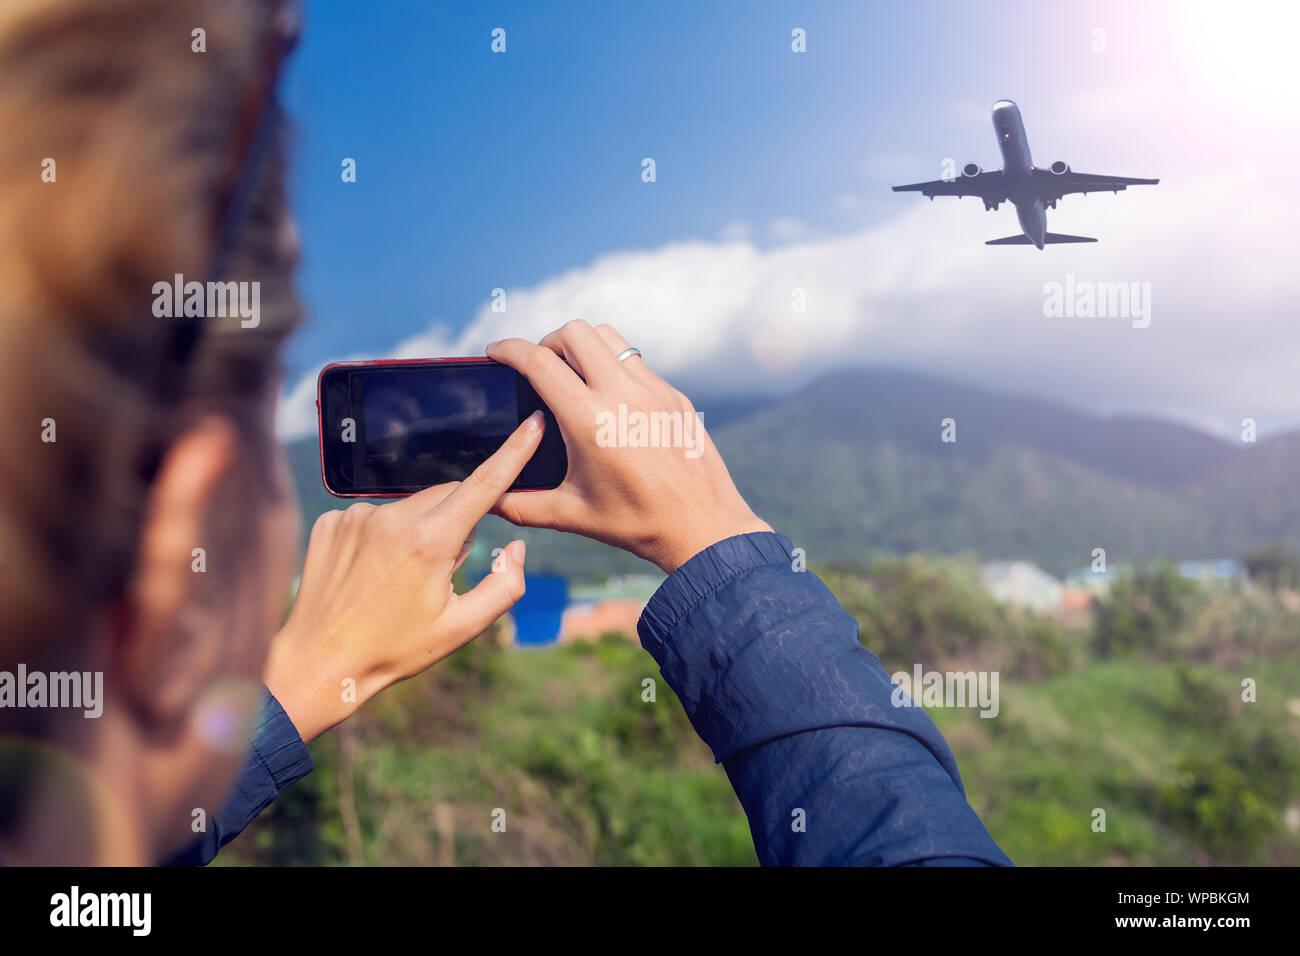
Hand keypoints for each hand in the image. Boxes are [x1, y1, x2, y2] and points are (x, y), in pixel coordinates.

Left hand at [264, 412, 543, 742]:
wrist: (319, 663)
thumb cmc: (395, 650)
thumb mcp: (463, 628)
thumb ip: (505, 585)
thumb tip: (516, 547)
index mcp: (429, 543)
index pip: (483, 485)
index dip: (514, 453)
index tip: (532, 424)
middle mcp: (391, 518)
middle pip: (447, 495)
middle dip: (457, 521)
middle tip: (441, 573)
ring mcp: (356, 516)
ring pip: (410, 507)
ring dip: (418, 530)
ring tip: (397, 580)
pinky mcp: (332, 521)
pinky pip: (375, 515)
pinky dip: (384, 535)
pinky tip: (370, 574)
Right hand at [486, 320, 770, 572]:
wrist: (703, 528)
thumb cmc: (636, 524)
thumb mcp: (571, 515)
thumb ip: (520, 505)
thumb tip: (487, 500)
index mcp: (590, 421)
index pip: (540, 362)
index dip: (509, 350)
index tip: (495, 352)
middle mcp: (623, 395)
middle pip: (574, 332)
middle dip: (547, 341)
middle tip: (539, 367)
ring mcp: (654, 390)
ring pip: (609, 337)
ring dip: (583, 346)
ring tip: (573, 376)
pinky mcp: (674, 396)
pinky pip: (636, 362)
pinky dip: (613, 367)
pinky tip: (610, 400)